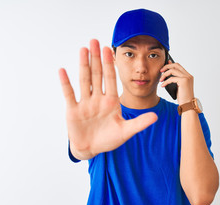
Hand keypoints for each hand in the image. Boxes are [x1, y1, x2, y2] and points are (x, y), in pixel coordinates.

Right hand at [59, 39, 157, 159]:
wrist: (91, 149)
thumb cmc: (108, 140)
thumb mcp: (126, 132)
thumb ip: (139, 123)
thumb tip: (156, 117)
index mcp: (111, 102)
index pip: (111, 79)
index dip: (110, 65)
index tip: (110, 49)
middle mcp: (98, 99)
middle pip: (97, 75)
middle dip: (96, 58)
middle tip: (95, 41)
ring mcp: (85, 104)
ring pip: (84, 80)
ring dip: (83, 65)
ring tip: (83, 49)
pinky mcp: (73, 110)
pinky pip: (69, 94)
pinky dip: (66, 83)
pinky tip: (63, 70)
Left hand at [159, 60, 194, 104]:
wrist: (187, 104)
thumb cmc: (183, 97)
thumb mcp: (178, 86)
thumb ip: (175, 79)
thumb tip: (168, 73)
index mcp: (188, 76)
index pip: (179, 66)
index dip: (171, 64)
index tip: (164, 66)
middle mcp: (188, 75)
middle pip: (176, 65)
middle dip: (167, 66)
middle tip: (160, 71)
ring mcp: (187, 78)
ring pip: (173, 70)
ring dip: (165, 74)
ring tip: (160, 80)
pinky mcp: (183, 81)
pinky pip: (171, 78)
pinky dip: (165, 82)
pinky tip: (162, 85)